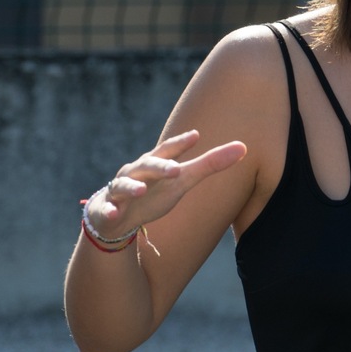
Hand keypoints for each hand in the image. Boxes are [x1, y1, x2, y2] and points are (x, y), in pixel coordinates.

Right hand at [87, 129, 246, 239]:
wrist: (117, 215)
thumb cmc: (154, 191)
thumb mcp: (182, 180)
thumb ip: (209, 165)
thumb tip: (243, 148)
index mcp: (154, 163)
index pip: (168, 151)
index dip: (180, 144)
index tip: (196, 136)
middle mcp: (135, 172)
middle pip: (147, 166)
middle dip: (160, 167)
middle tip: (176, 170)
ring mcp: (119, 191)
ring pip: (124, 186)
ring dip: (132, 187)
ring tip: (142, 190)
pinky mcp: (107, 210)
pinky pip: (107, 210)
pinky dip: (109, 211)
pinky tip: (114, 214)